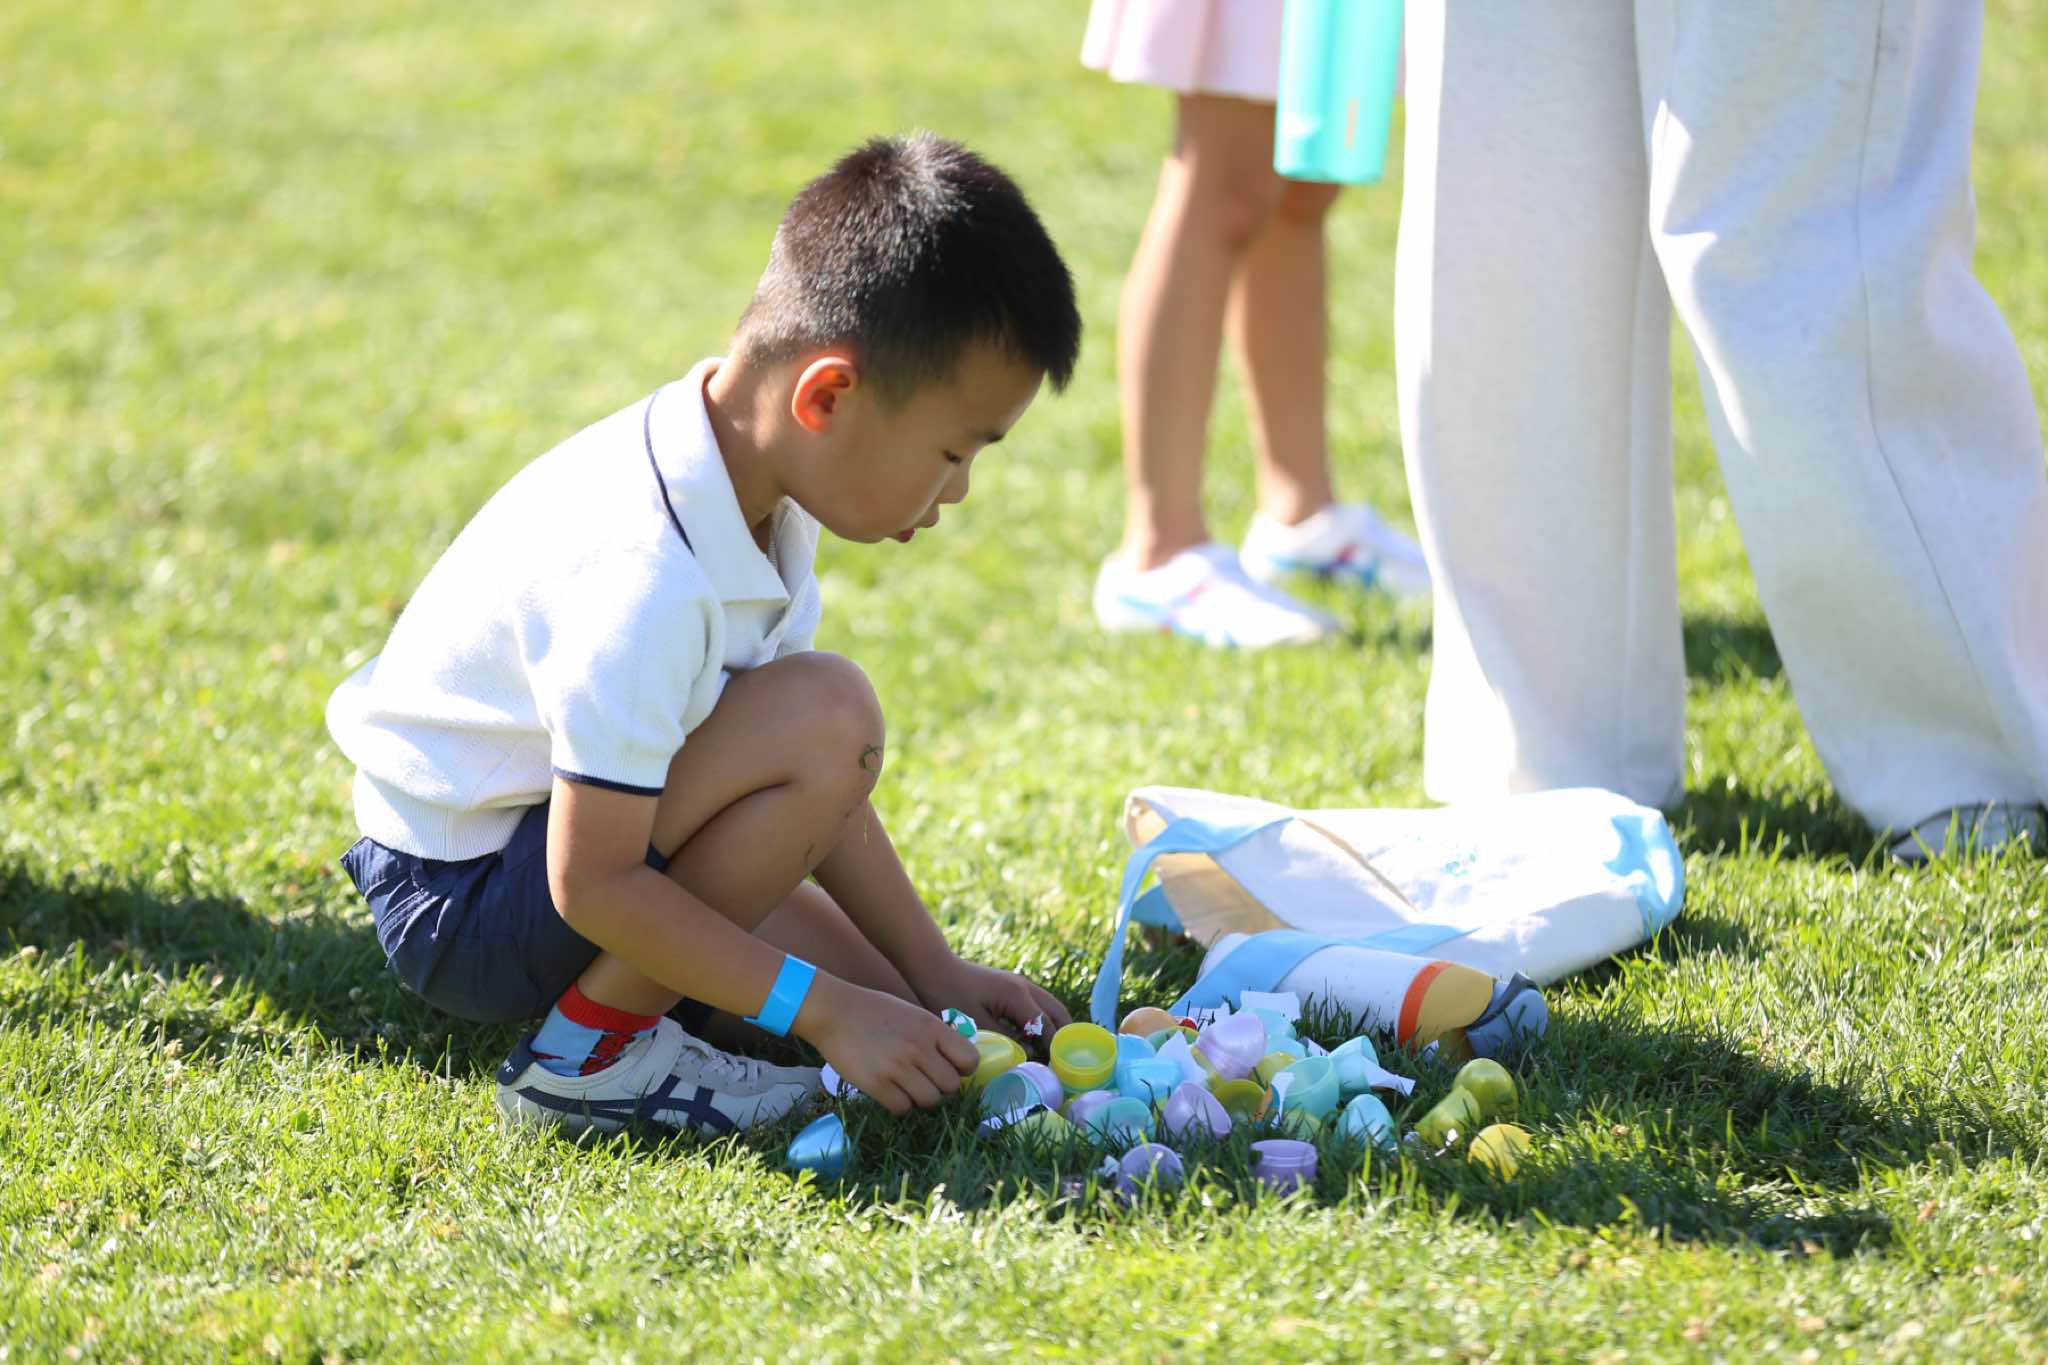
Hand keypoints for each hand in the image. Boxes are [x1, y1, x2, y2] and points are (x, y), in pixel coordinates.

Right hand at [795, 976, 978, 1116]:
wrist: (833, 1011)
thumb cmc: (874, 1011)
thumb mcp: (913, 1014)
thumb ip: (935, 1035)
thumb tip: (956, 1061)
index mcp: (931, 1027)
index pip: (969, 1060)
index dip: (963, 1070)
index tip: (950, 1069)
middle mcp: (919, 1047)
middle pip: (951, 1086)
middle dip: (941, 1087)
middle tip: (925, 1080)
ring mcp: (897, 1067)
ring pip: (930, 1101)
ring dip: (921, 1098)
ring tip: (907, 1087)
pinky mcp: (876, 1083)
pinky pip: (903, 1108)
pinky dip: (900, 1105)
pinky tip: (891, 1092)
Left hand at [917, 955, 1071, 1046]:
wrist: (933, 967)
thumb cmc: (949, 995)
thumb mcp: (976, 1023)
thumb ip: (1005, 1040)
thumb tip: (1030, 1054)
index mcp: (1017, 995)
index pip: (1047, 1026)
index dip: (1053, 1048)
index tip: (1056, 1069)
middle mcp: (1024, 986)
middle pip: (1057, 1012)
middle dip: (1063, 1036)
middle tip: (1062, 1061)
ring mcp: (1020, 983)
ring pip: (1049, 1006)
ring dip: (1054, 1027)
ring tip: (1050, 1052)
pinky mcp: (1011, 985)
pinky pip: (1037, 1004)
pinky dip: (1042, 1021)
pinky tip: (1033, 1039)